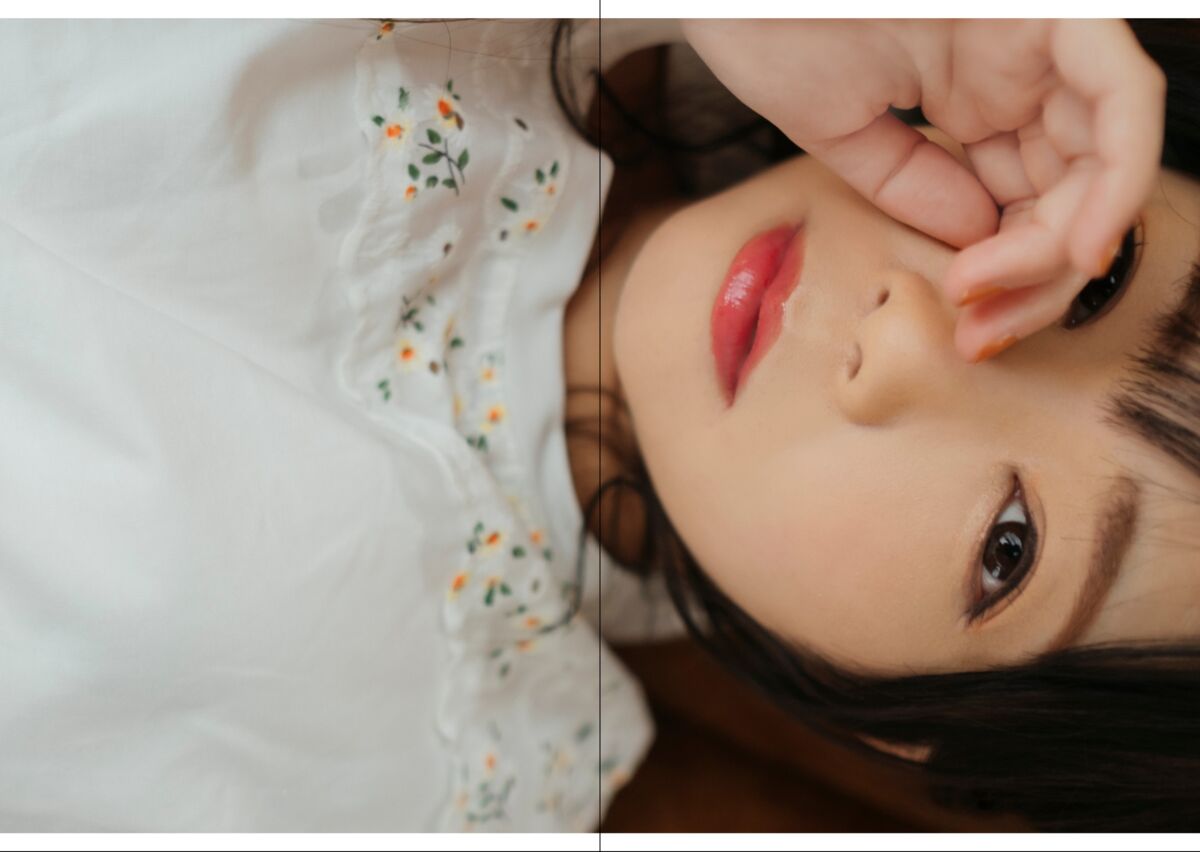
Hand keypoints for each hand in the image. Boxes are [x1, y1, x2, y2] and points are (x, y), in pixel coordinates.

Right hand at [680, 19, 1165, 360]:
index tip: (967, 324)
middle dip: (1039, 276)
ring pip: (1106, 160)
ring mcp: (1041, 40)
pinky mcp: (1054, 13)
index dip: (1010, 271)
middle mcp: (1018, 68)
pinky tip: (1077, 248)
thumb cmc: (771, 26)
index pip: (1026, 195)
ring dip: (1063, 247)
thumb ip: (910, 183)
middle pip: (1075, 190)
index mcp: (972, 89)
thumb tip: (978, 237)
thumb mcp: (839, 131)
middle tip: (984, 328)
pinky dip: (1117, 179)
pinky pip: (1121, 101)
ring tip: (990, 292)